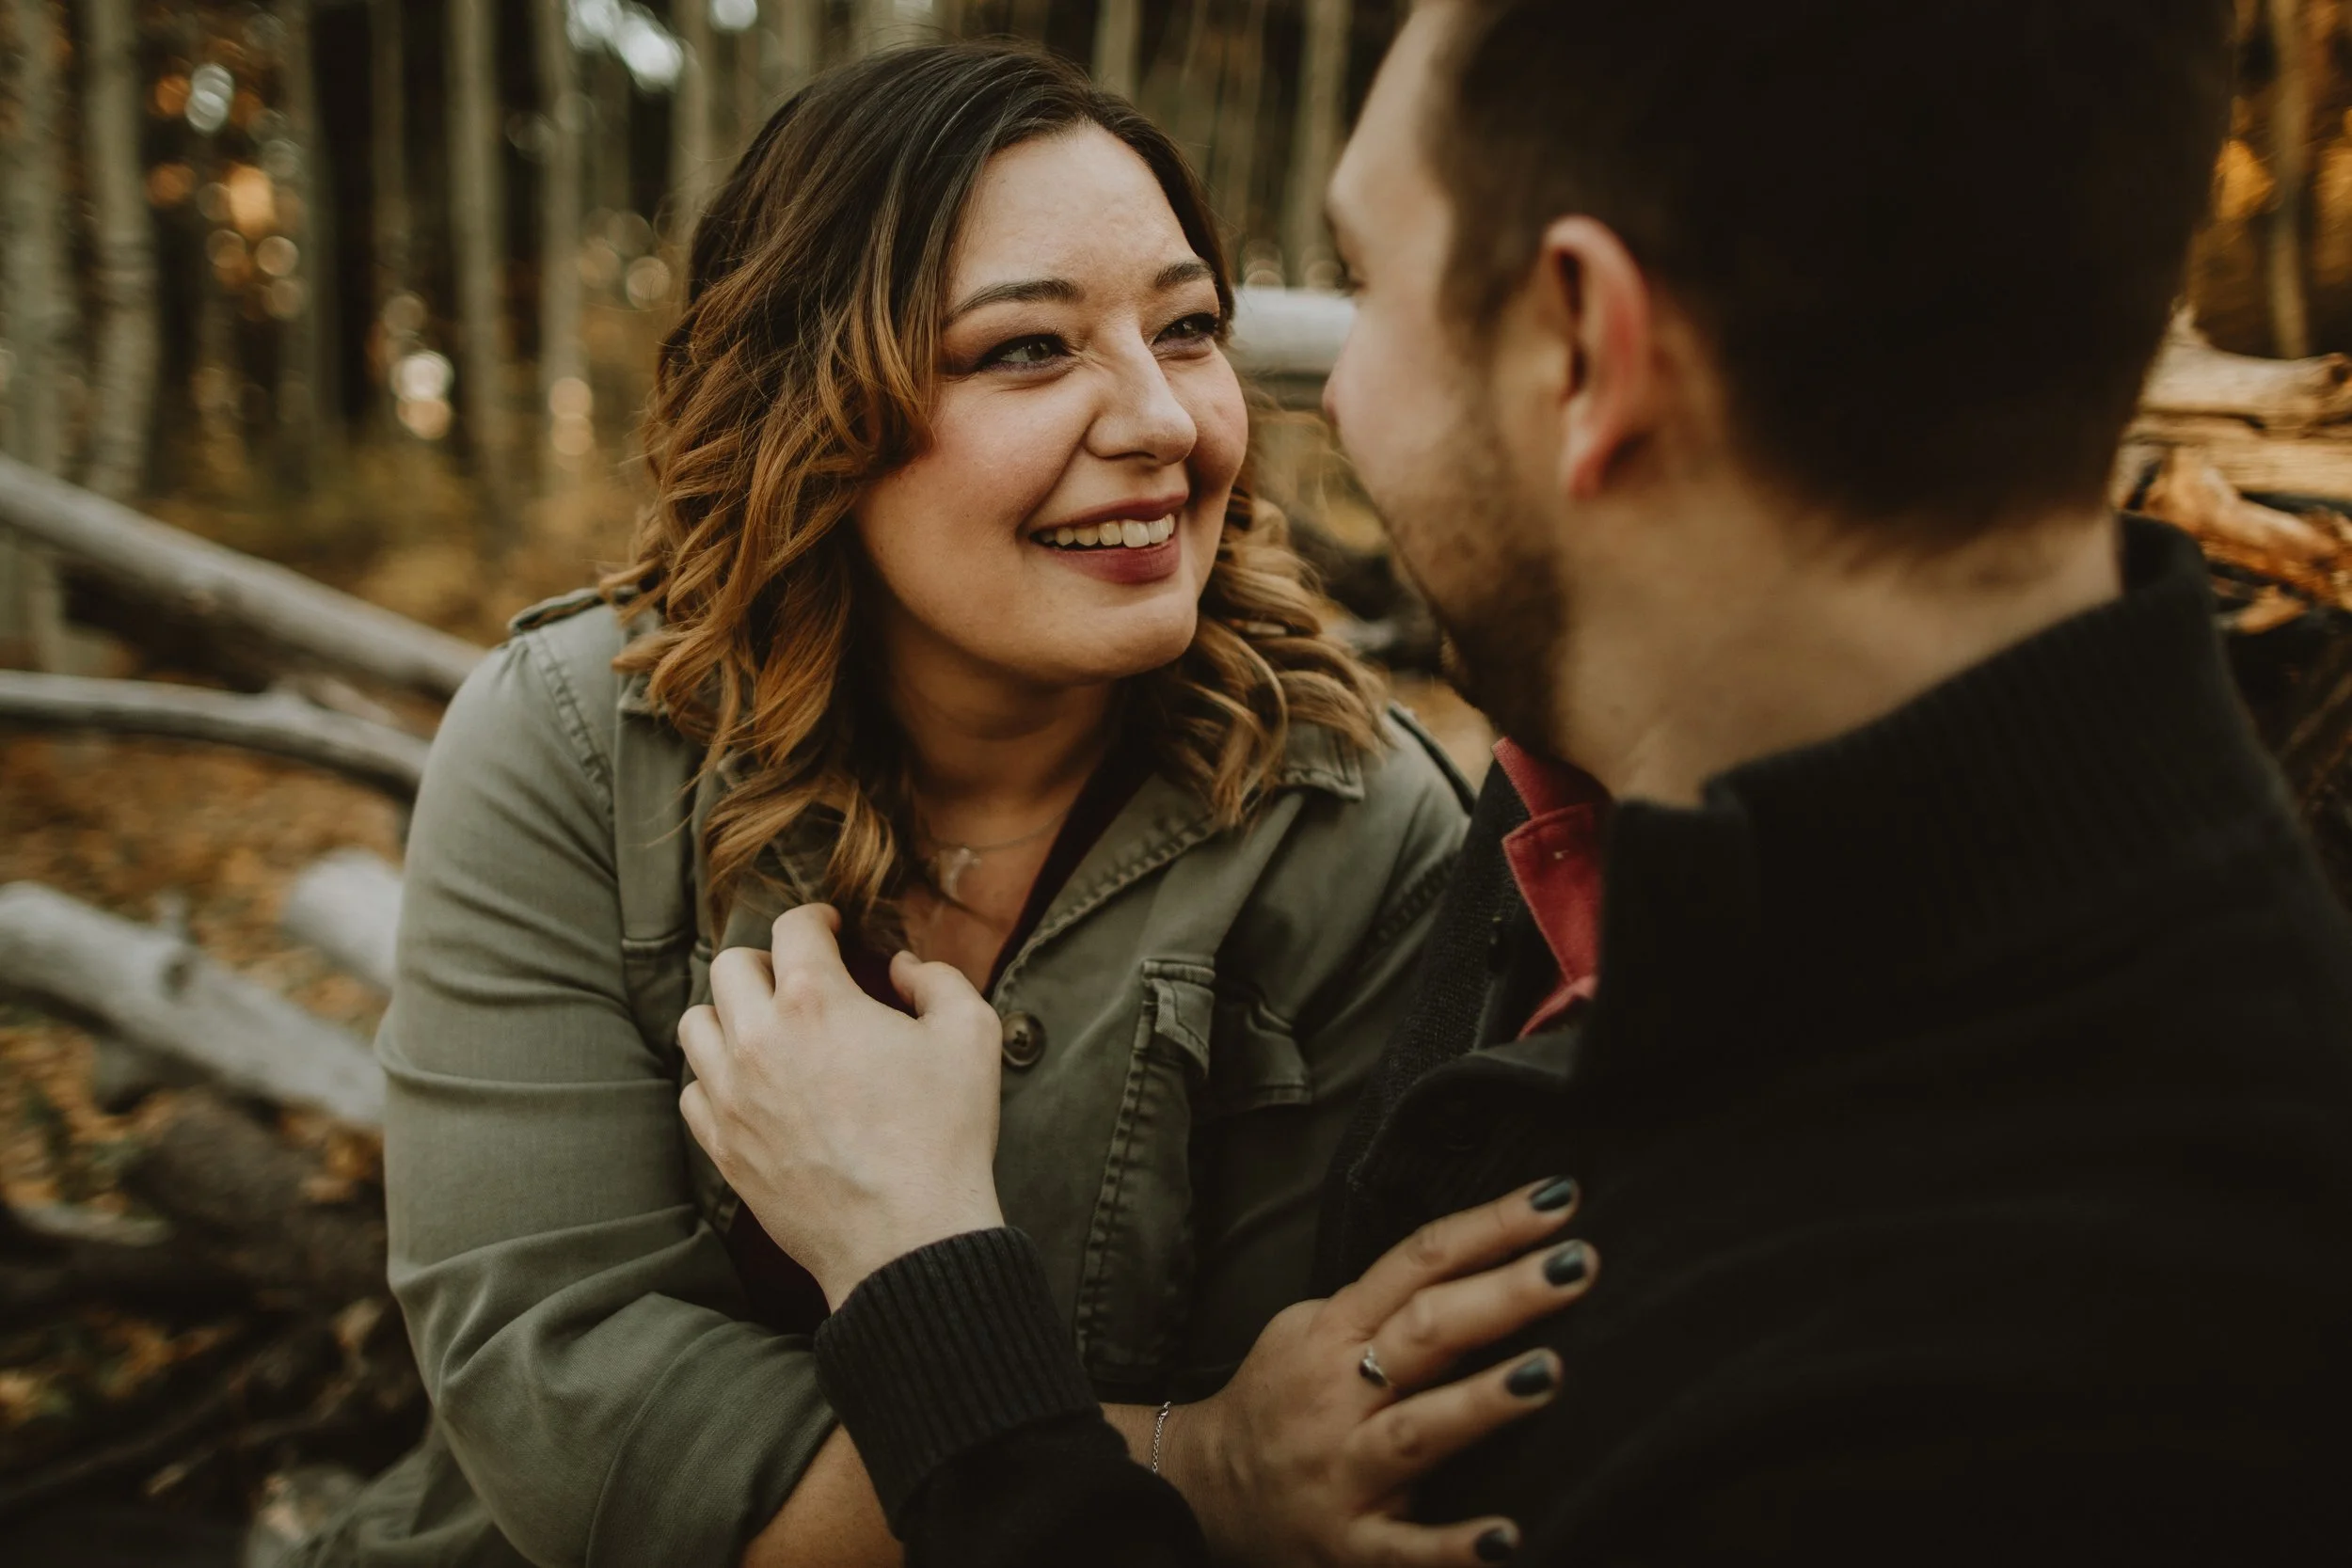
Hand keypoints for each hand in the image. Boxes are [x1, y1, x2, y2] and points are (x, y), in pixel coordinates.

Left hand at [677, 904, 1007, 1307]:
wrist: (908, 1238)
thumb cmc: (945, 1135)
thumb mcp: (973, 1034)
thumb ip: (937, 980)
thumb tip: (902, 968)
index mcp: (815, 1000)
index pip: (792, 927)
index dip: (816, 918)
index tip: (831, 929)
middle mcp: (758, 1040)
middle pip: (729, 967)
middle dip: (767, 962)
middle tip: (799, 979)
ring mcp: (731, 1096)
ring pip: (696, 1024)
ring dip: (729, 1014)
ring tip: (766, 1029)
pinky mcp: (722, 1146)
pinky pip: (693, 1089)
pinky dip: (715, 1077)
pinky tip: (753, 1086)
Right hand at [1162, 1179, 1597, 1566]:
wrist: (1203, 1489)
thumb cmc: (1280, 1398)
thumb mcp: (1312, 1329)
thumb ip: (1385, 1303)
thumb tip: (1488, 1262)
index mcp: (1334, 1331)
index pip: (1417, 1262)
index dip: (1488, 1227)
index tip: (1558, 1199)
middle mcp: (1338, 1394)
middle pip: (1424, 1332)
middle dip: (1502, 1296)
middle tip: (1575, 1265)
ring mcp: (1343, 1471)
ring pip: (1416, 1433)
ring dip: (1479, 1403)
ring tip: (1546, 1374)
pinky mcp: (1349, 1544)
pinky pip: (1404, 1549)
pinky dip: (1452, 1547)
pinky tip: (1506, 1539)